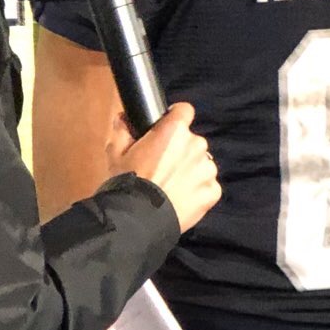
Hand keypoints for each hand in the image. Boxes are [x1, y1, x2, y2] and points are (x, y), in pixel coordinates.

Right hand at [108, 102, 218, 231]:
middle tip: (162, 166)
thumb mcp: (116, 152)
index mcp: (174, 130)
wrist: (139, 218)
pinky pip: (207, 186)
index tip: (167, 129)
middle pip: (191, 141)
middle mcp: (196, 145)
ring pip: (201, 163)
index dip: (175, 118)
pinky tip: (180, 199)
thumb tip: (124, 118)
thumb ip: (123, 129)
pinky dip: (197, 191)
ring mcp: (207, 169)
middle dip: (180, 150)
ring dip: (190, 171)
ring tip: (170, 186)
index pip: (184, 110)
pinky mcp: (213, 191)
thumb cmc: (127, 182)